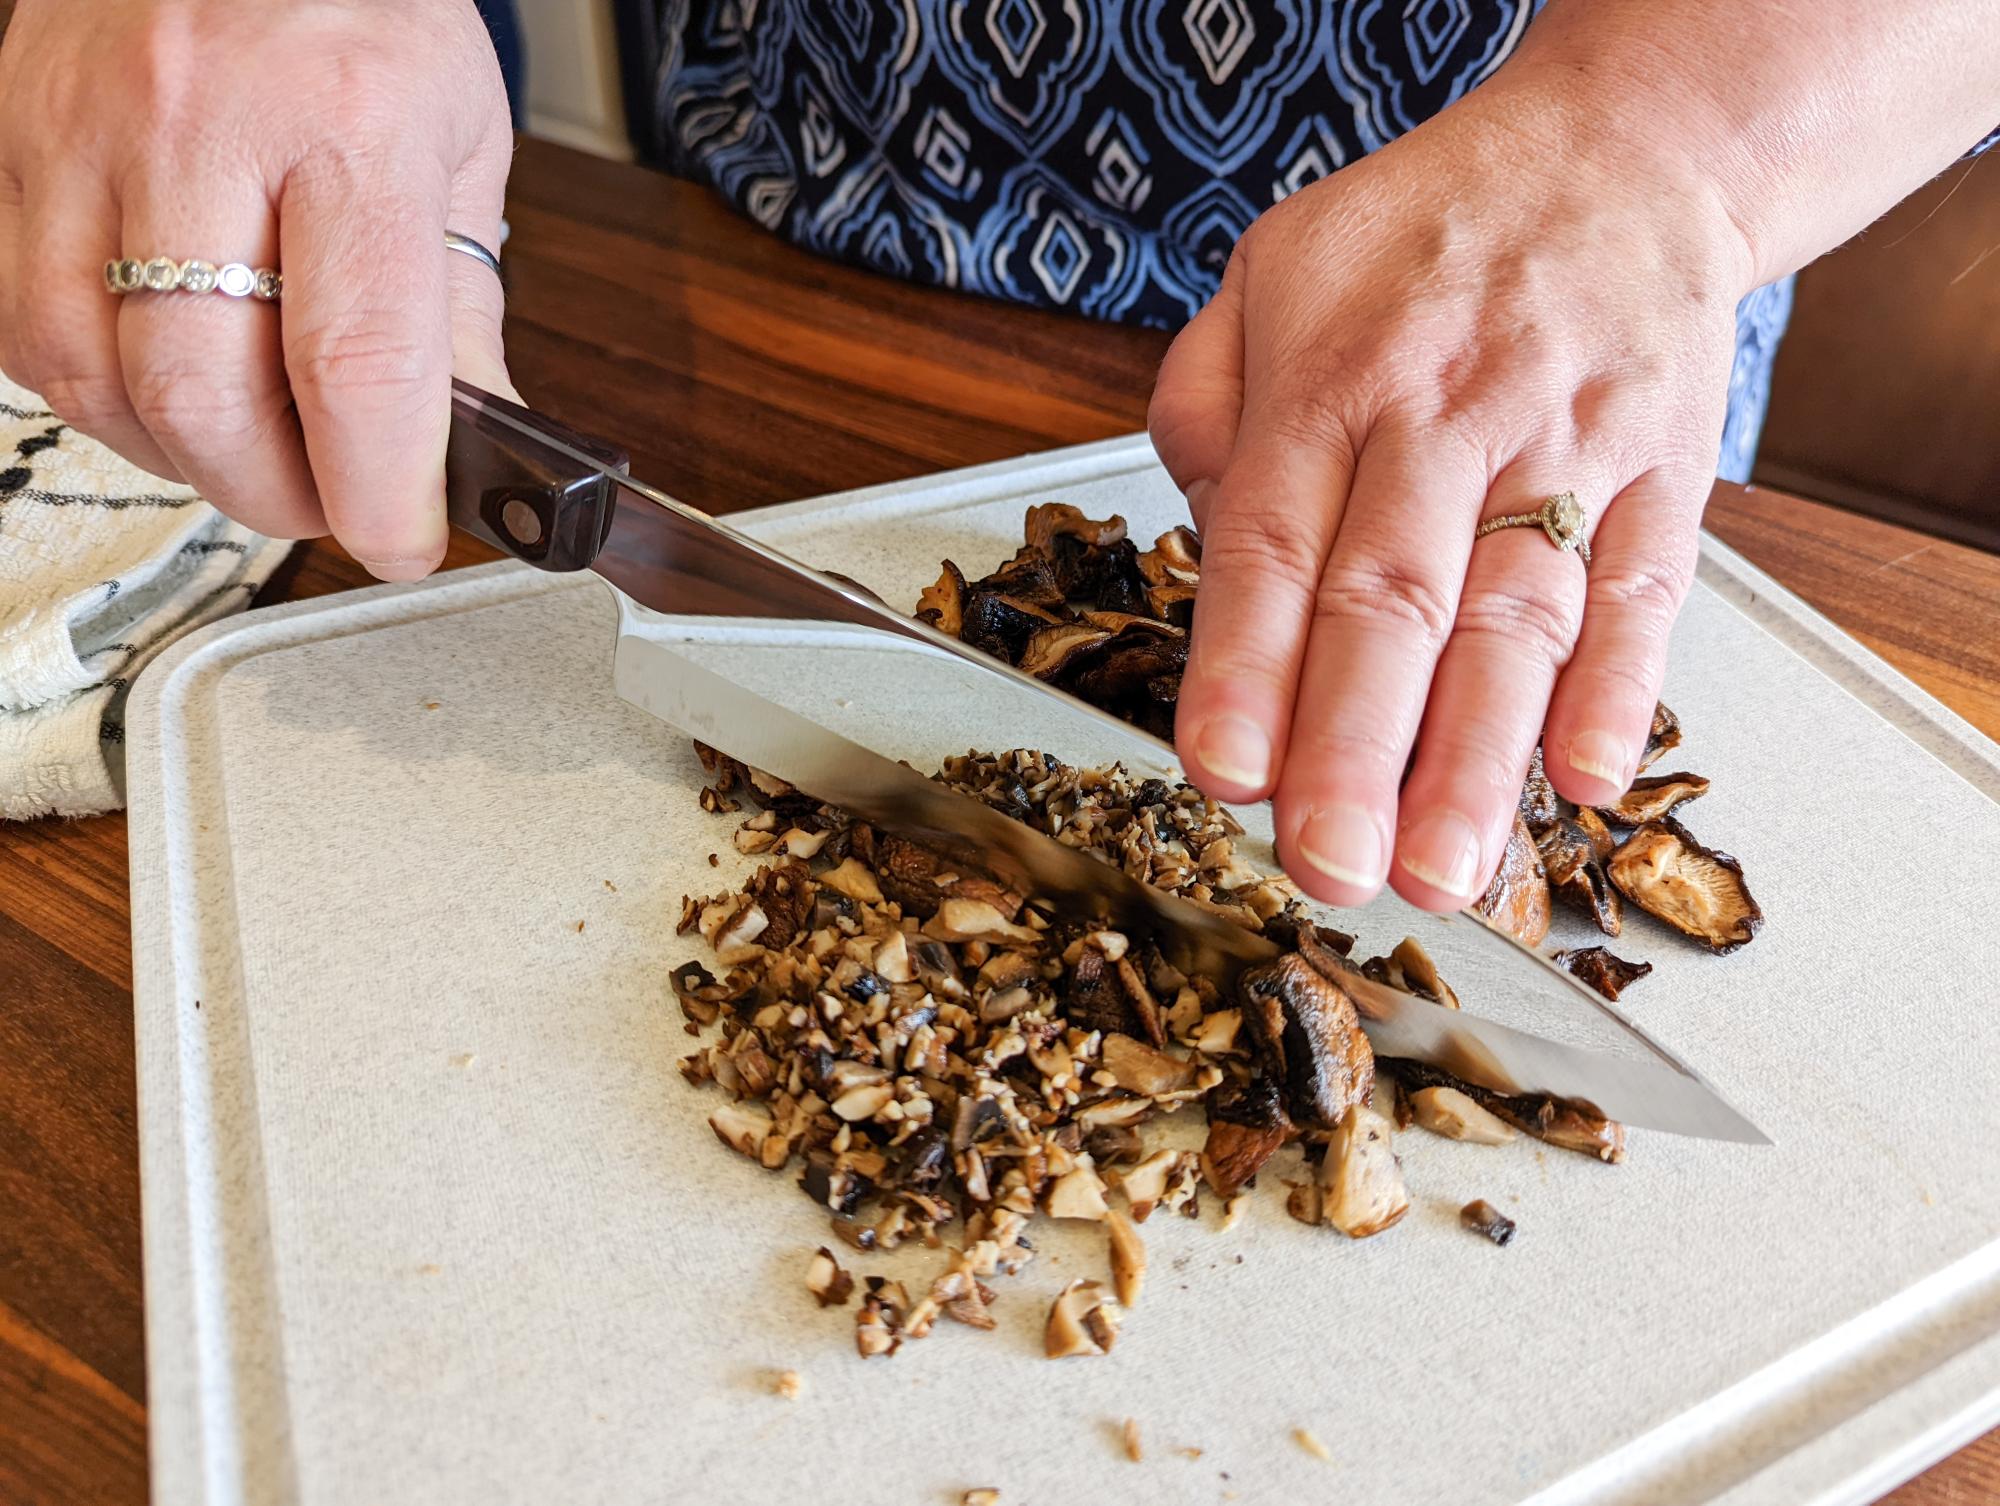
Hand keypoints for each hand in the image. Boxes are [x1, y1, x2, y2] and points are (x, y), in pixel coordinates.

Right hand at [0, 0, 514, 578]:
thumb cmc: (358, 7)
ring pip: (94, 376)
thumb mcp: (458, 140)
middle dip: (274, 491)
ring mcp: (83, 130)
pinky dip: (100, 391)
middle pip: (203, 391)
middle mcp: (202, 120)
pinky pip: (25, 326)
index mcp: (351, 120)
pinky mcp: (9, 143)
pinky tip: (166, 379)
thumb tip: (470, 451)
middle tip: (328, 499)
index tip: (401, 542)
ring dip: (182, 455)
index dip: (378, 488)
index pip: (358, 360)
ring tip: (252, 442)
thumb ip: (459, 307)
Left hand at [1149, 82, 1752, 911]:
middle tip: (1328, 867)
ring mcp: (1569, 445)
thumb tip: (1201, 539)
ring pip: (1519, 618)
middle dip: (1356, 750)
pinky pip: (1645, 590)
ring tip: (1439, 870)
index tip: (1222, 774)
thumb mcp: (1266, 274)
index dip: (1245, 666)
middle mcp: (1449, 416)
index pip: (1273, 542)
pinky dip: (1621, 693)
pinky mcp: (1666, 471)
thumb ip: (1205, 406)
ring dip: (1478, 757)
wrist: (1626, 150)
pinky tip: (1583, 784)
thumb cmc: (1424, 237)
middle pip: (1395, 602)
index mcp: (1332, 378)